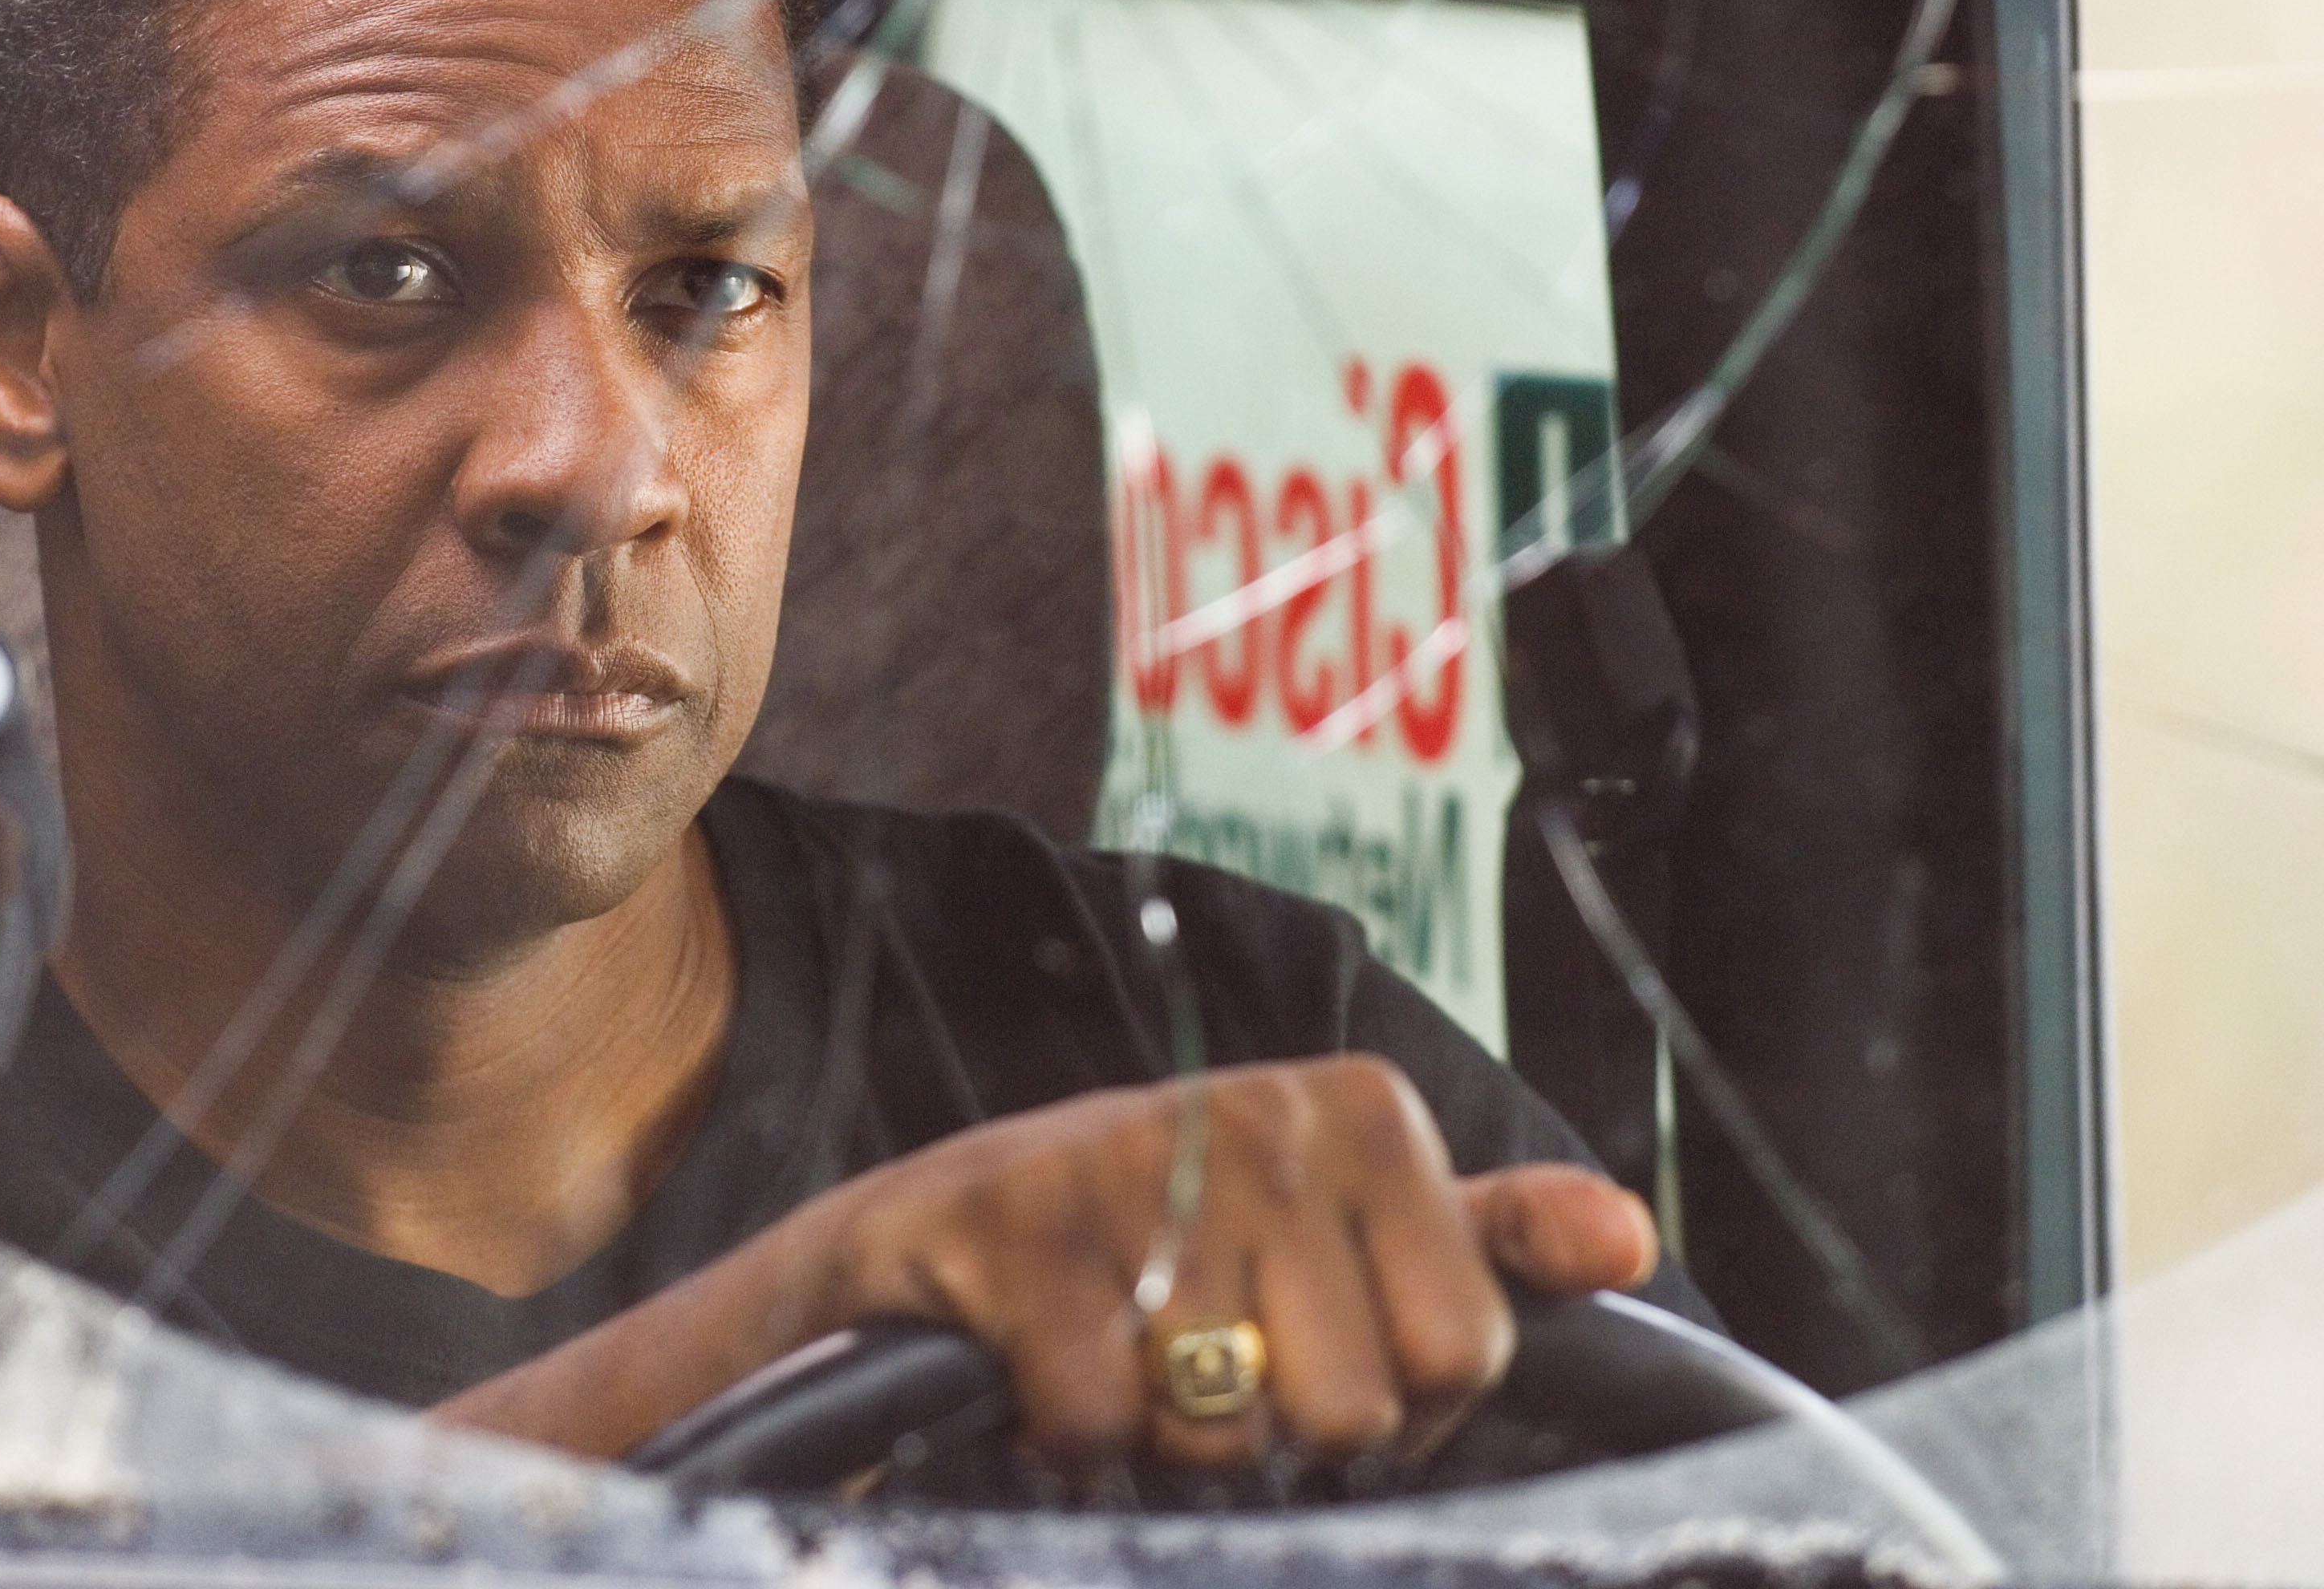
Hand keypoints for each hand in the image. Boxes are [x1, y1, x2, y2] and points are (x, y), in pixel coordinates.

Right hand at [434, 1052, 1656, 1468]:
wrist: (919, 1253)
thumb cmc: (1154, 1257)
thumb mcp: (1333, 1239)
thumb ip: (1486, 1243)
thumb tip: (1630, 1236)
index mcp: (1356, 1109)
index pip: (1461, 1354)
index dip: (1389, 1407)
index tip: (1303, 1358)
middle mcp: (1253, 1108)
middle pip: (1351, 1403)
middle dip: (1270, 1432)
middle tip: (1196, 1372)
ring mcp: (1125, 1152)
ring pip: (1225, 1418)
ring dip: (1163, 1442)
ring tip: (1121, 1370)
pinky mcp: (1010, 1218)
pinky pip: (1103, 1417)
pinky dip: (1067, 1439)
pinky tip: (1043, 1385)